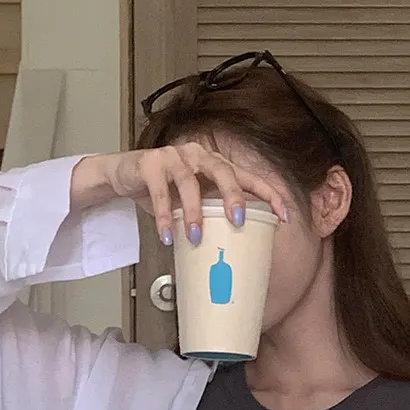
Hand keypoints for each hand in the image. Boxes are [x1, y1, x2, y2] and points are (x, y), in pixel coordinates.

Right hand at [104, 141, 290, 245]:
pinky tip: (166, 236)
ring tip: (194, 237)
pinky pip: (159, 192)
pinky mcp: (150, 164)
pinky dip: (163, 216)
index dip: (268, 193)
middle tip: (238, 220)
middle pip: (223, 171)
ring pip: (189, 182)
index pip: (248, 177)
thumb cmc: (164, 190)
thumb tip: (232, 253)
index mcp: (216, 166)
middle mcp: (199, 156)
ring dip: (193, 212)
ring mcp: (174, 157)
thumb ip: (211, 216)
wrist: (125, 175)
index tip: (284, 215)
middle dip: (234, 196)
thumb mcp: (192, 202)